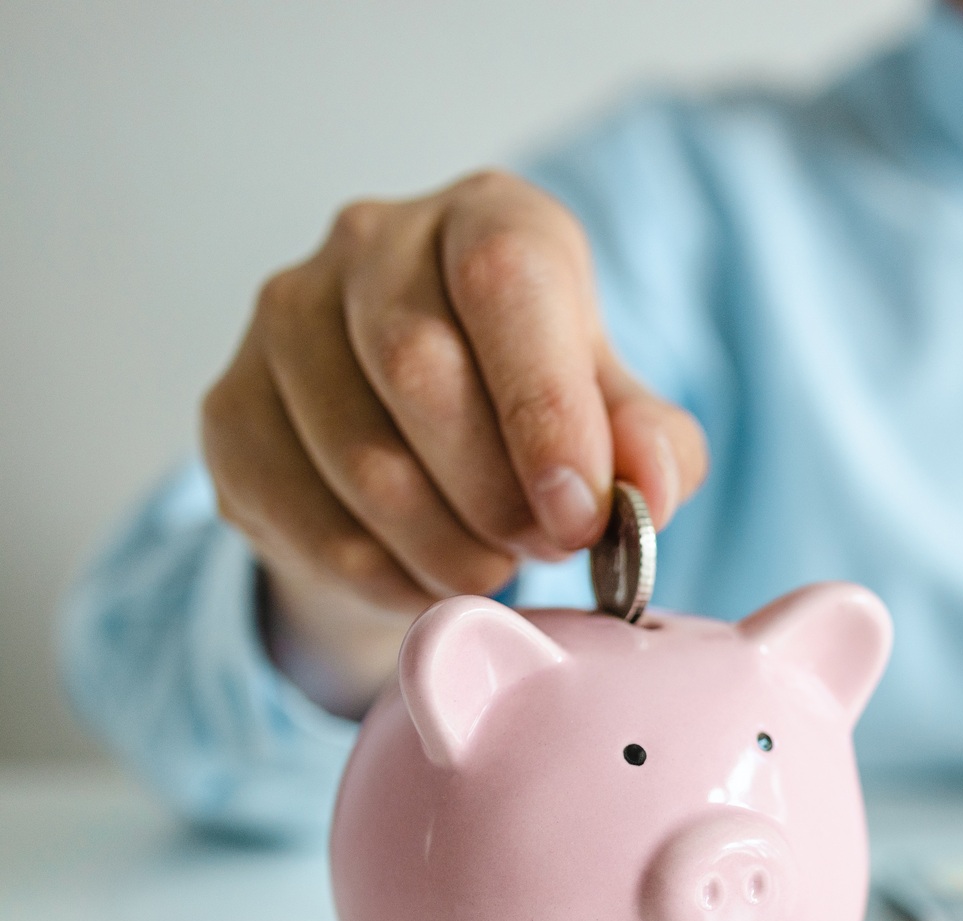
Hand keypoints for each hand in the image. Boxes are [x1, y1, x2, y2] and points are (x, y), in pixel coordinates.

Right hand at [201, 170, 707, 716]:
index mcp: (487, 217)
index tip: (580, 512)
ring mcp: (282, 319)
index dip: (546, 406)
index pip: (505, 278)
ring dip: (445, 548)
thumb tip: (650, 485)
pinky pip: (305, 518)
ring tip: (492, 571)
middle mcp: (372, 243)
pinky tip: (424, 581)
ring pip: (360, 459)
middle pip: (419, 369)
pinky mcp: (229, 409)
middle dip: (498, 493)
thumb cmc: (536, 420)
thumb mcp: (617, 421)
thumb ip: (652, 446)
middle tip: (544, 549)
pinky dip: (383, 578)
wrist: (422, 460)